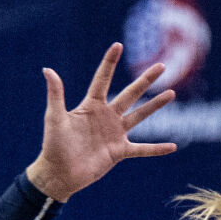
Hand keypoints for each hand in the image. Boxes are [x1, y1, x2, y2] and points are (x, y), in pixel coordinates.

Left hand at [26, 43, 177, 201]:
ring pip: (140, 116)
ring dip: (156, 106)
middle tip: (162, 66)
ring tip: (171, 93)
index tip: (118, 46)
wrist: (59, 174)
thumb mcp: (54, 118)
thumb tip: (47, 69)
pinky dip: (157, 149)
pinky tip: (173, 147)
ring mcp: (115, 134)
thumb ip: (56, 94)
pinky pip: (142, 149)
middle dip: (146, 80)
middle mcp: (106, 117)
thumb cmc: (54, 145)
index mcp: (91, 106)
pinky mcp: (119, 152)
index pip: (102, 79)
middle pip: (131, 94)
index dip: (109, 63)